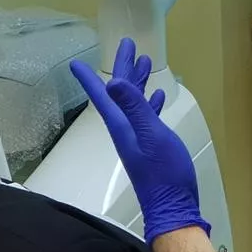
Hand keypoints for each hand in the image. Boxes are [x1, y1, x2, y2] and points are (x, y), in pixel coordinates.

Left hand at [71, 38, 209, 242]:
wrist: (175, 207)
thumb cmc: (164, 173)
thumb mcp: (150, 134)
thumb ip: (134, 107)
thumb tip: (112, 81)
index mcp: (121, 125)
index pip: (103, 95)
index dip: (90, 78)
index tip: (77, 63)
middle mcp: (126, 129)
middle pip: (120, 93)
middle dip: (122, 68)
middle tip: (128, 44)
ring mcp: (139, 137)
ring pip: (135, 102)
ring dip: (138, 81)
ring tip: (145, 61)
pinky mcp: (152, 145)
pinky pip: (149, 116)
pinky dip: (151, 103)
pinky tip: (159, 95)